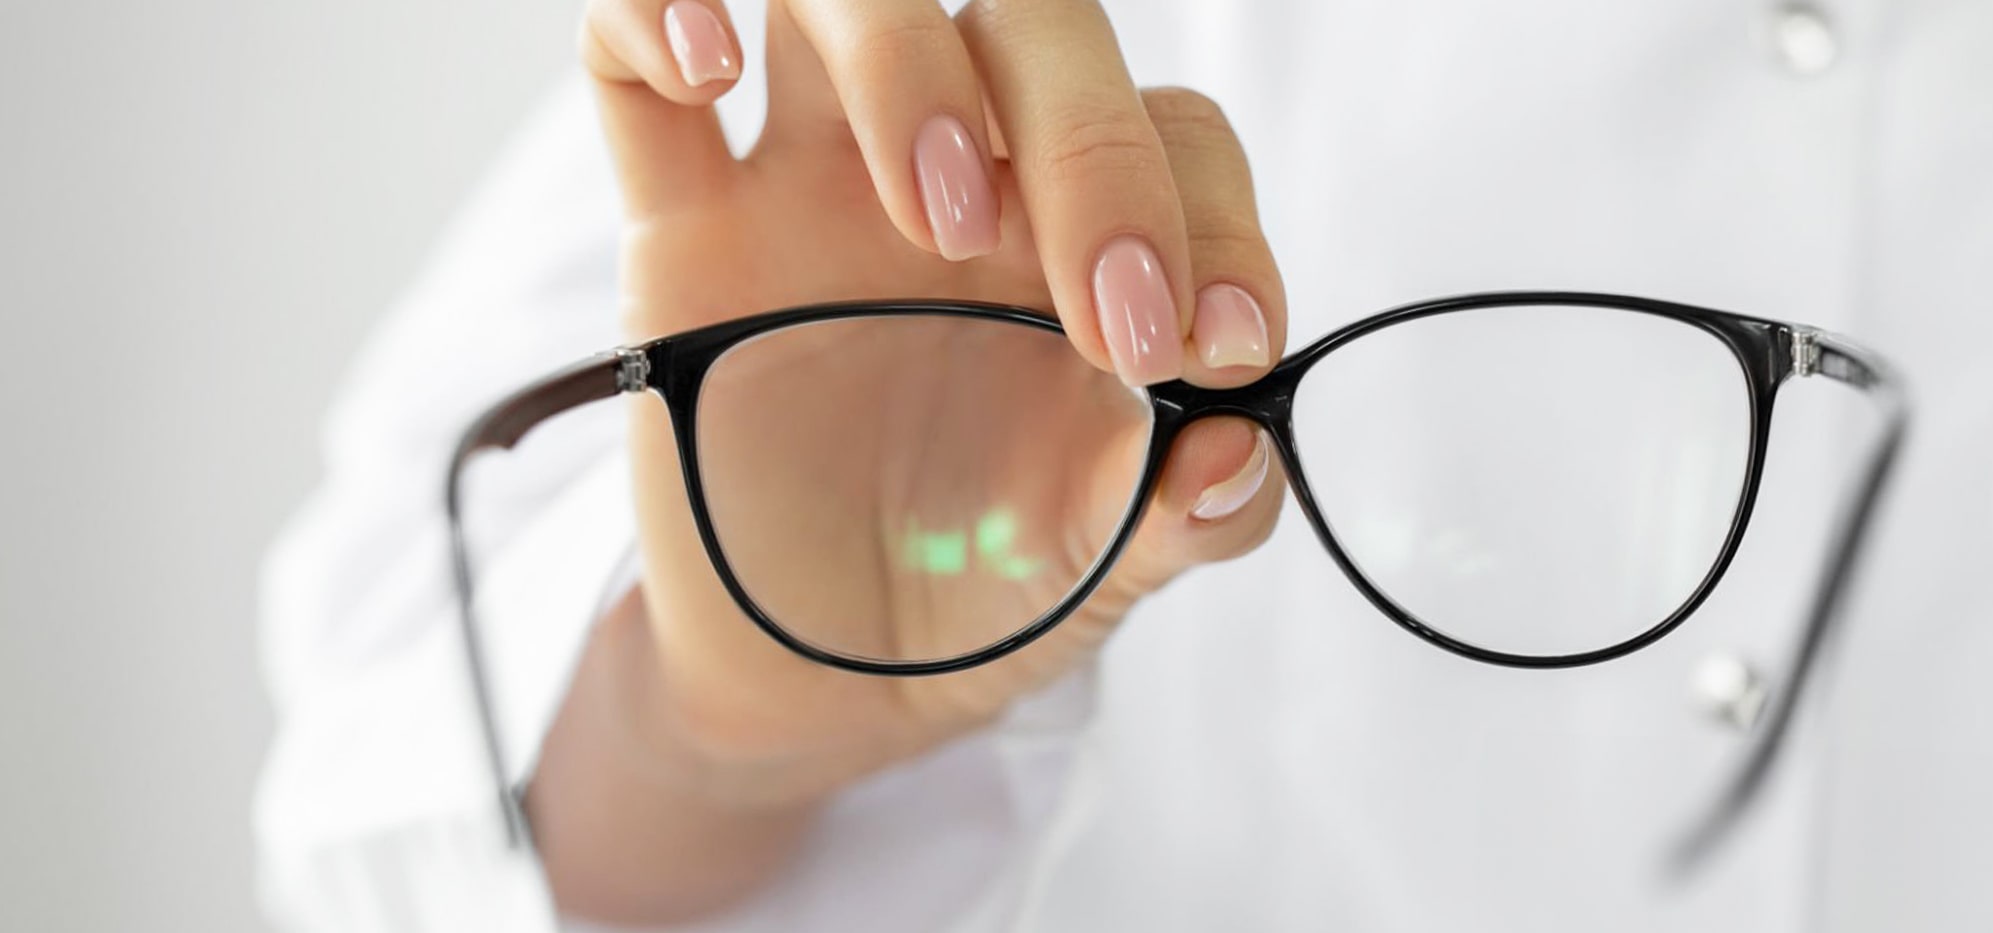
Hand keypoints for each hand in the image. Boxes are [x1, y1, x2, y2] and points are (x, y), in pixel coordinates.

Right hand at [533, 0, 1286, 920]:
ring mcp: (814, 184)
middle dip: (1093, 144)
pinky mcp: (682, 229)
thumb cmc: (983, 592)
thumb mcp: (1107, 575)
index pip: (1174, 136)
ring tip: (940, 217)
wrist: (822, 680)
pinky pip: (625, 63)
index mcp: (1085, 235)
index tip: (1225, 350)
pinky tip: (710, 72)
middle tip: (1109, 317)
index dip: (1217, 216)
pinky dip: (653, 9)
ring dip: (904, 59)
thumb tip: (1244, 455)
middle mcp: (964, 175)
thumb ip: (1194, 514)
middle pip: (1032, 28)